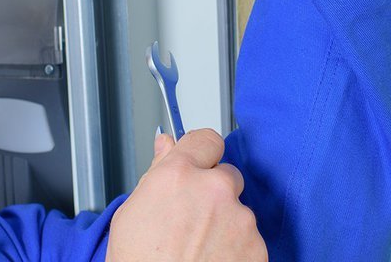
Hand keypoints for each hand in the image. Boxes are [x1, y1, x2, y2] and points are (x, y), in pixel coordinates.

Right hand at [108, 129, 266, 260]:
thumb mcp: (133, 213)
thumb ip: (157, 172)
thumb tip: (166, 144)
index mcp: (179, 175)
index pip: (206, 140)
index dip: (201, 154)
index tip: (199, 165)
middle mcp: (214, 190)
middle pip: (227, 175)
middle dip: (214, 193)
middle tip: (192, 222)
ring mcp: (240, 219)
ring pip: (239, 211)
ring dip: (226, 224)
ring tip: (198, 251)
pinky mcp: (257, 247)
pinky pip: (251, 239)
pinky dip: (238, 250)